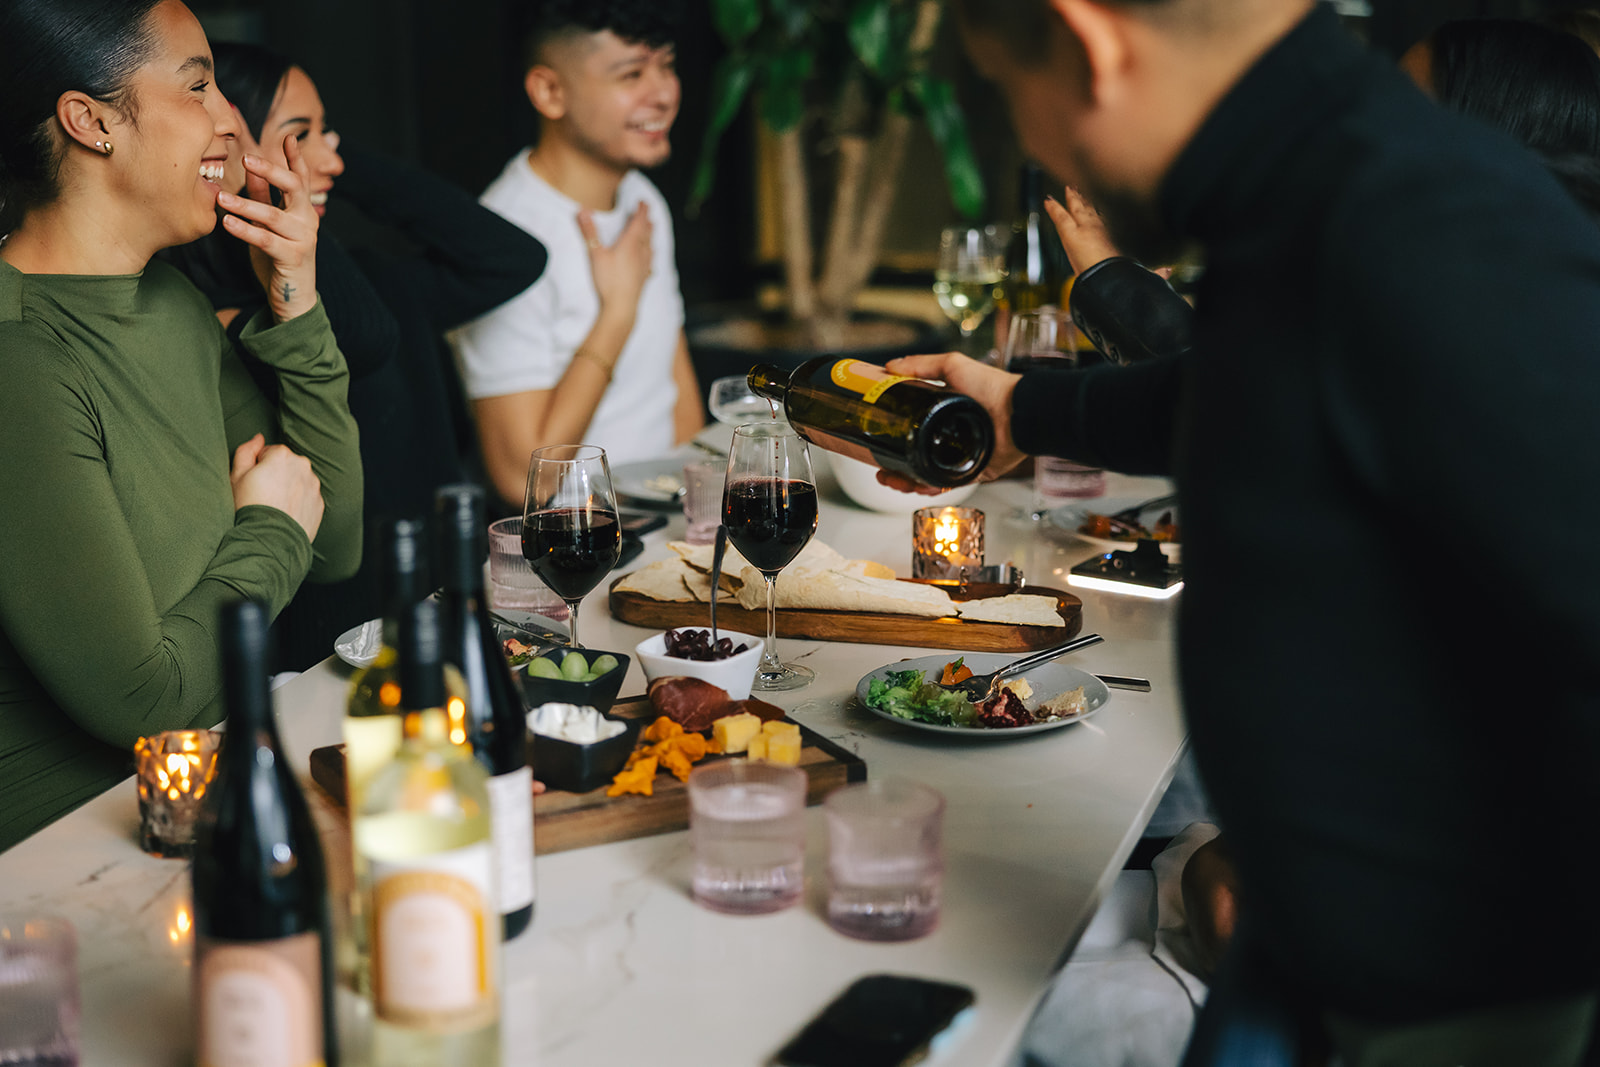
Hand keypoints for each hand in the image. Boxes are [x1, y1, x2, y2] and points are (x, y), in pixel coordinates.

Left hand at [219, 134, 318, 322]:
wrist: (293, 296)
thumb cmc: (279, 255)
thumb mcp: (269, 221)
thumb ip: (262, 195)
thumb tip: (251, 165)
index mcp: (303, 208)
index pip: (300, 177)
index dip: (295, 157)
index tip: (286, 137)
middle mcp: (308, 220)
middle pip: (294, 187)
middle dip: (271, 171)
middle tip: (245, 159)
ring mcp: (303, 238)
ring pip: (274, 215)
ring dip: (245, 205)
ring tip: (221, 198)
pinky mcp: (293, 257)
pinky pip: (266, 240)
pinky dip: (245, 230)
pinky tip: (227, 223)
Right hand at [230, 433, 324, 542]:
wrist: (270, 539)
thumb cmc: (249, 506)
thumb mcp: (236, 476)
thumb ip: (246, 451)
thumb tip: (258, 437)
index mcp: (283, 455)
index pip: (268, 453)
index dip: (257, 467)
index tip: (253, 482)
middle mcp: (303, 466)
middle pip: (286, 465)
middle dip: (276, 475)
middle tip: (262, 494)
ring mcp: (314, 485)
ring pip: (298, 480)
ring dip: (289, 487)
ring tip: (275, 505)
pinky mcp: (320, 503)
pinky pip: (307, 497)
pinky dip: (298, 502)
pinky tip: (286, 513)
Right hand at [579, 203, 651, 326]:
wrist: (622, 307)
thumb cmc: (609, 281)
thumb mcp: (596, 254)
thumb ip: (589, 231)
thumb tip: (582, 209)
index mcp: (631, 244)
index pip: (639, 222)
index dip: (642, 210)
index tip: (643, 201)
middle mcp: (641, 253)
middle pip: (647, 233)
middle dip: (647, 221)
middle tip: (648, 212)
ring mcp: (644, 266)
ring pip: (650, 246)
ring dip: (651, 235)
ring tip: (652, 229)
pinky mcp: (644, 278)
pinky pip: (650, 262)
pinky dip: (650, 255)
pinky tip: (650, 261)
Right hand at [874, 353, 1024, 491]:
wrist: (1020, 412)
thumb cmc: (993, 387)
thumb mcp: (953, 366)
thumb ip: (922, 365)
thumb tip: (889, 367)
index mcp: (942, 415)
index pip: (910, 429)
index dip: (891, 437)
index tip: (875, 442)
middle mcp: (949, 437)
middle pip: (913, 456)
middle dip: (894, 467)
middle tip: (880, 470)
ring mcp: (959, 456)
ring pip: (925, 474)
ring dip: (906, 480)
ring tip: (893, 480)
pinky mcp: (971, 471)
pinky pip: (946, 484)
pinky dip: (929, 487)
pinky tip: (916, 486)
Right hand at [1045, 186, 1121, 275]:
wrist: (1107, 272)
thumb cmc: (1088, 256)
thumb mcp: (1068, 233)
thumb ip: (1059, 216)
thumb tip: (1049, 202)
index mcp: (1084, 220)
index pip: (1071, 206)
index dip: (1063, 200)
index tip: (1056, 195)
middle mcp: (1095, 224)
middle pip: (1085, 207)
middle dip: (1078, 198)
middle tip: (1073, 189)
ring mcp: (1103, 233)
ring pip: (1094, 213)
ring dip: (1088, 205)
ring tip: (1086, 199)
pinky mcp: (1109, 243)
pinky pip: (1102, 222)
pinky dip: (1098, 216)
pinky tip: (1100, 219)